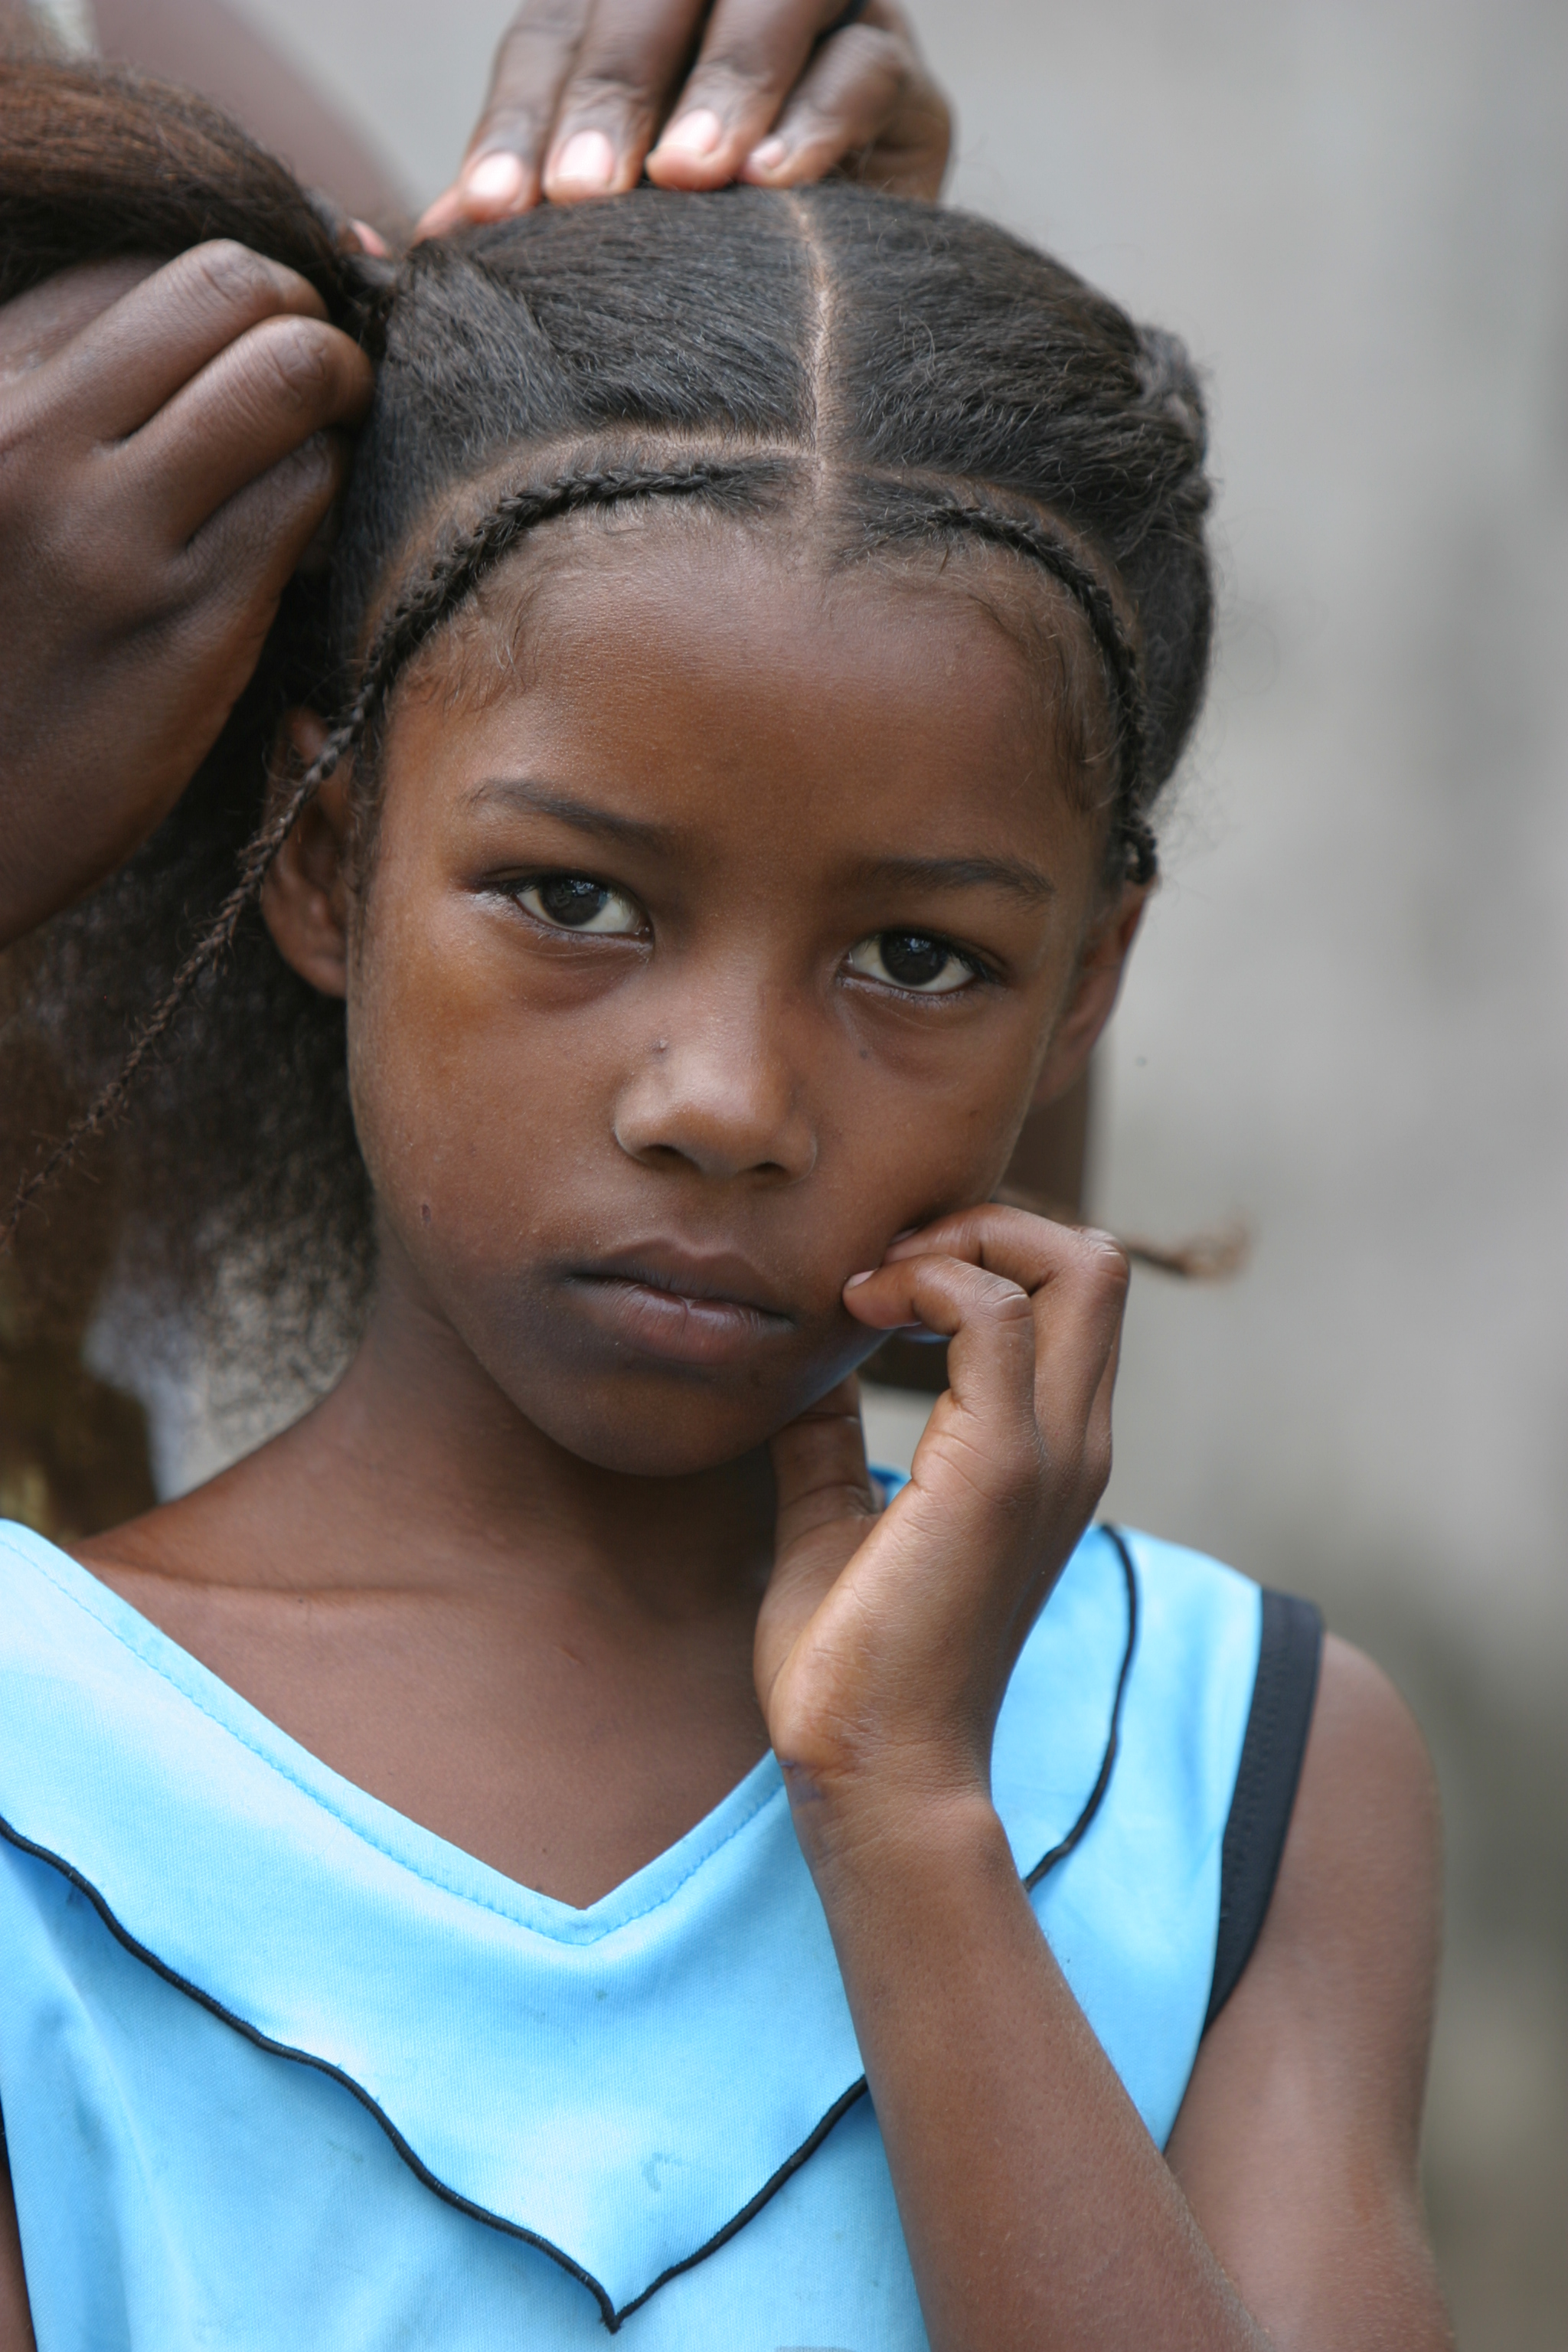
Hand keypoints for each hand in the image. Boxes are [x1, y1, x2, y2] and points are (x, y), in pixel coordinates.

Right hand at [0, 243, 373, 949]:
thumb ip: (58, 406)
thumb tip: (223, 317)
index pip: (136, 271)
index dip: (226, 293)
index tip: (260, 330)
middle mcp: (30, 446)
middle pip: (227, 286)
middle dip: (301, 312)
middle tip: (319, 368)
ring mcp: (113, 538)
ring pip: (288, 379)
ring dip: (337, 397)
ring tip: (328, 442)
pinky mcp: (189, 629)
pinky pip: (305, 501)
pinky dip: (330, 495)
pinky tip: (310, 531)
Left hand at [417, 0, 950, 233]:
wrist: (830, 322)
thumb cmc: (691, 267)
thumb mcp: (600, 231)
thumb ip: (519, 212)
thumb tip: (422, 240)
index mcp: (624, 22)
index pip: (555, 34)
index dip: (520, 116)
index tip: (494, 210)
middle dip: (612, 93)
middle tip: (583, 193)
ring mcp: (818, 21)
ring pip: (775, 2)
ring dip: (725, 86)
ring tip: (686, 176)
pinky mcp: (900, 78)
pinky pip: (867, 70)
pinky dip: (820, 121)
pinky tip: (773, 184)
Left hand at [757, 1207, 1127, 1842]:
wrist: (868, 1769)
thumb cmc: (850, 1663)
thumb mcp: (831, 1518)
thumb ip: (830, 1439)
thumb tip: (800, 1372)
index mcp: (1047, 1451)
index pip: (1070, 1293)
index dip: (981, 1250)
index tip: (873, 1285)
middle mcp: (1074, 1441)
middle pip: (1094, 1260)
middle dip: (984, 1221)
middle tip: (884, 1265)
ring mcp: (1051, 1452)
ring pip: (1075, 1263)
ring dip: (958, 1241)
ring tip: (870, 1289)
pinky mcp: (1003, 1469)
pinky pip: (995, 1313)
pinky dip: (928, 1280)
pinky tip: (859, 1318)